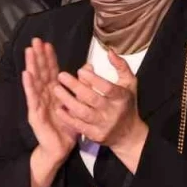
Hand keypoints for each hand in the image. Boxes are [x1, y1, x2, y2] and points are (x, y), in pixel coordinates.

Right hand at [22, 39, 76, 163]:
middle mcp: (44, 95)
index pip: (51, 71)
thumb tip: (88, 67)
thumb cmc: (67, 127)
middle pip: (40, 72)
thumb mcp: (78, 104)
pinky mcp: (35, 114)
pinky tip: (26, 75)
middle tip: (35, 41)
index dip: (48, 57)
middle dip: (38, 56)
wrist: (59, 148)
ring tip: (29, 52)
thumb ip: (81, 85)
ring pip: (34, 81)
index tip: (47, 43)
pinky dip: (29, 86)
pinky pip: (32, 98)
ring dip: (31, 66)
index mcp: (54, 93)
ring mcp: (38, 104)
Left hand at [53, 49, 148, 171]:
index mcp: (122, 97)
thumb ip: (121, 66)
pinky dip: (68, 118)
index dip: (94, 79)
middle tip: (61, 76)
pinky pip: (79, 126)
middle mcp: (113, 112)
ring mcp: (104, 125)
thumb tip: (109, 51)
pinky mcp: (95, 135)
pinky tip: (59, 108)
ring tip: (56, 89)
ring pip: (83, 113)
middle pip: (92, 99)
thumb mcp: (129, 83)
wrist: (128, 133)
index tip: (80, 70)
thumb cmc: (126, 104)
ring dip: (68, 101)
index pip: (107, 88)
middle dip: (76, 87)